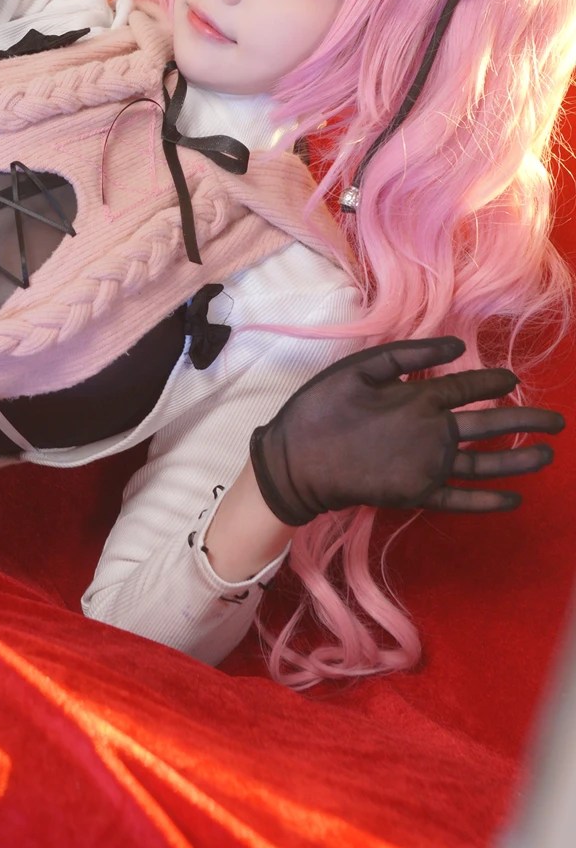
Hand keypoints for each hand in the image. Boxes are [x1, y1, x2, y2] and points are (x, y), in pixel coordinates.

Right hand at [250, 336, 563, 524]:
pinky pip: (462, 500)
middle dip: (526, 420)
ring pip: (485, 463)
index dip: (493, 381)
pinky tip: (513, 500)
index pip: (469, 387)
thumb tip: (455, 346)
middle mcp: (434, 434)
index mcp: (420, 399)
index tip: (512, 378)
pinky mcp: (419, 495)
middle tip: (556, 423)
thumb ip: (408, 356)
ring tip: (547, 456)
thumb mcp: (359, 368)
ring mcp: (430, 468)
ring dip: (519, 460)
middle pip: (489, 424)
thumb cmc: (322, 408)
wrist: (298, 463)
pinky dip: (488, 501)